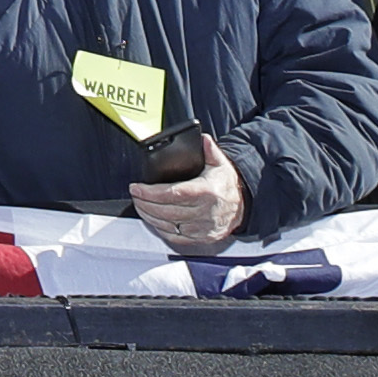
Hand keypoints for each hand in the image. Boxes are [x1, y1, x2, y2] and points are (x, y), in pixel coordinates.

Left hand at [129, 132, 247, 252]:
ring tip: (139, 205)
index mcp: (207, 192)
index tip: (136, 188)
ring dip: (149, 216)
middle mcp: (205, 212)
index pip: (174, 194)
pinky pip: (177, 237)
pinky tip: (152, 220)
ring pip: (169, 226)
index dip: (151, 193)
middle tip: (135, 195)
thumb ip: (209, 150)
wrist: (242, 206)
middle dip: (145, 204)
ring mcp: (203, 228)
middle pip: (167, 211)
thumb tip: (201, 138)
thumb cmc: (226, 184)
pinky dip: (161, 229)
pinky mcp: (202, 238)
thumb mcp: (220, 164)